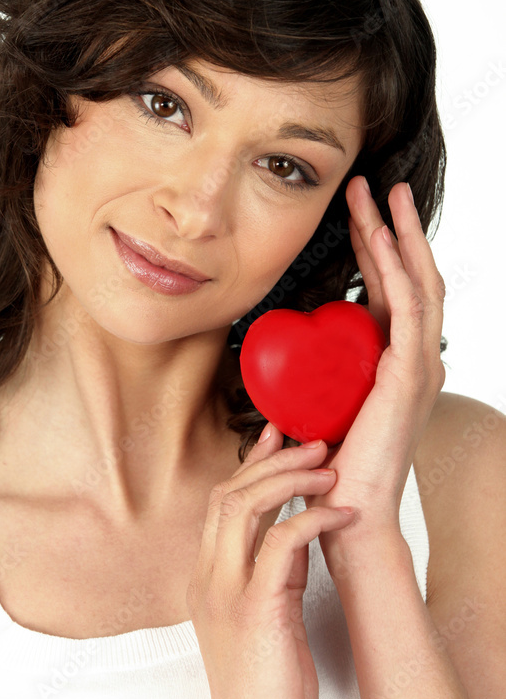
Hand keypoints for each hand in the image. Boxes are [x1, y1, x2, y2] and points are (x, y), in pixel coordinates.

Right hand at [187, 434, 354, 698]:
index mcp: (205, 577)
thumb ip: (268, 571)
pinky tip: (340, 514)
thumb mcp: (263, 615)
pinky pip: (281, 544)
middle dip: (272, 460)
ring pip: (244, 507)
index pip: (219, 502)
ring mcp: (227, 591)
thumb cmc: (264, 685)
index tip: (276, 436)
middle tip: (313, 442)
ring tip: (329, 468)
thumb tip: (295, 531)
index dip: (249, 464)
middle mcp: (208, 577)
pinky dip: (312, 520)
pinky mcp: (257, 609)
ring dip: (289, 479)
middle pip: (227, 493)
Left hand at [302, 177, 445, 531]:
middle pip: (409, 276)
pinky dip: (397, 270)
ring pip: (416, 282)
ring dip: (398, 233)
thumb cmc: (329, 467)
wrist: (346, 514)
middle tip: (372, 185)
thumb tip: (280, 358)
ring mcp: (419, 365)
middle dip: (390, 226)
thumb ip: (308, 380)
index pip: (389, 290)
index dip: (374, 247)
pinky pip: (408, 310)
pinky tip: (385, 238)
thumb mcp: (317, 407)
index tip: (356, 211)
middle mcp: (415, 358)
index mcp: (393, 362)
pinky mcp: (411, 376)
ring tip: (382, 193)